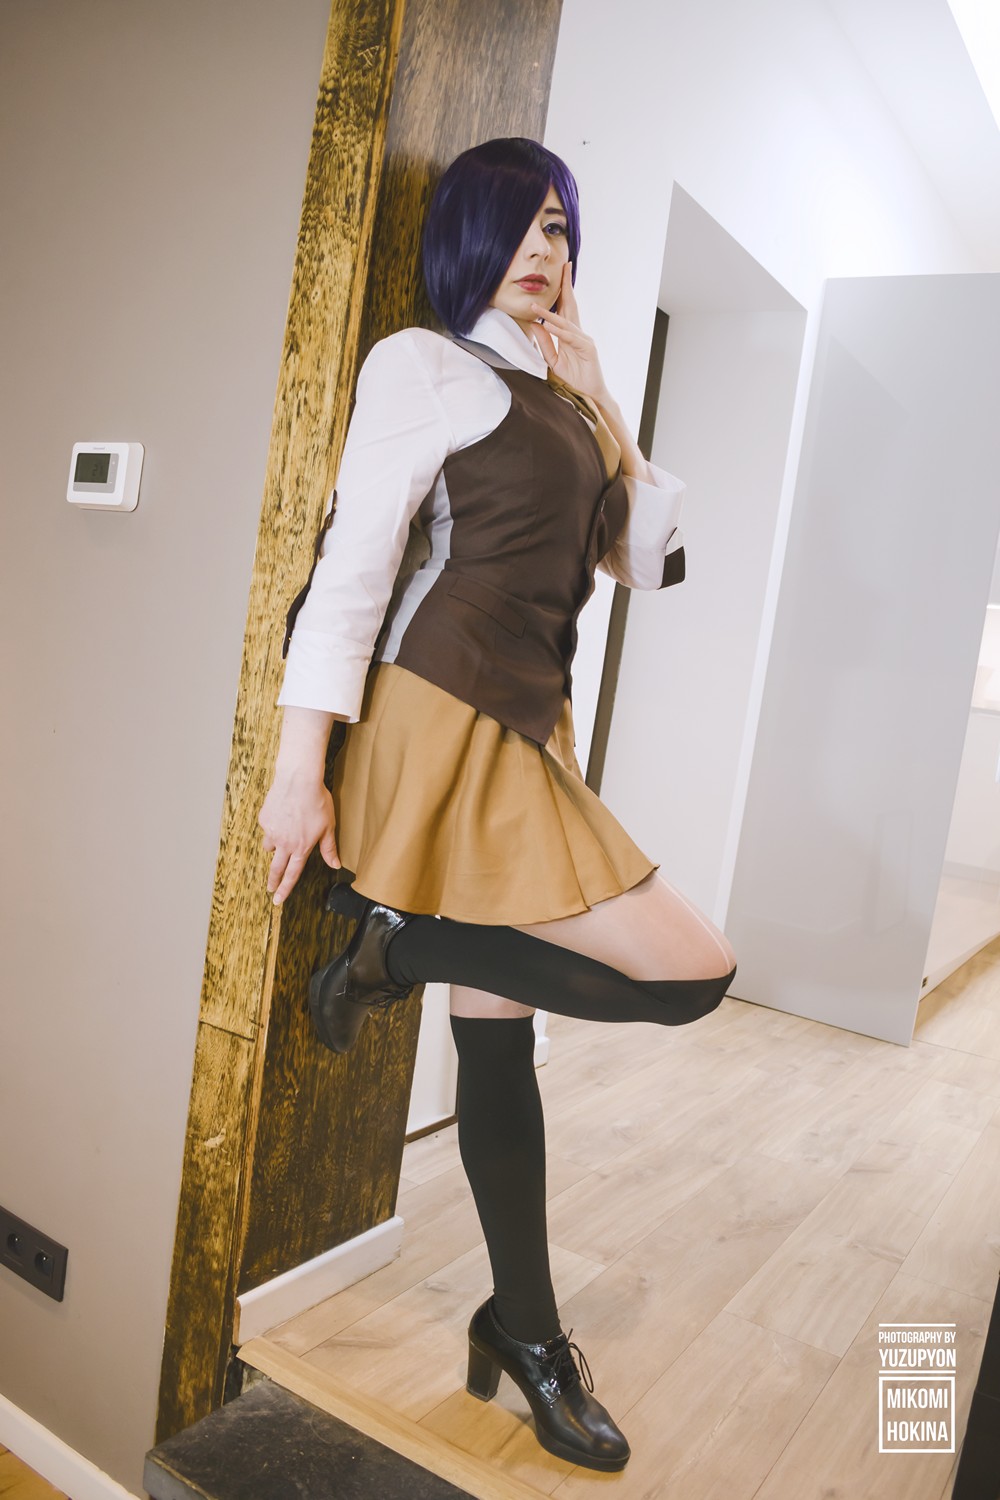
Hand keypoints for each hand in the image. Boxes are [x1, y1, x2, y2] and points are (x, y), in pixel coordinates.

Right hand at [258, 770, 339, 905]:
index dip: (285, 889)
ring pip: (269, 846)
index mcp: (301, 847)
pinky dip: (273, 826)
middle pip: (276, 868)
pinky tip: (282, 815)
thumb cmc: (317, 801)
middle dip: (273, 881)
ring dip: (274, 848)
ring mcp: (272, 832)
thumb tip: (336, 865)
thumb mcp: (328, 826)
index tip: (278, 900)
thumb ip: (329, 847)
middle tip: (269, 889)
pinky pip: (267, 828)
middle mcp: (284, 843)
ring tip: (283, 837)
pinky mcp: (264, 819)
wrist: (298, 780)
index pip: (292, 874)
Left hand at [530, 264, 608, 401]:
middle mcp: (579, 332)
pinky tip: (548, 325)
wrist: (591, 392)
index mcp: (570, 333)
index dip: (561, 291)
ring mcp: (585, 339)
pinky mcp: (588, 349)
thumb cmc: (575, 376)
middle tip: (564, 265)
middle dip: (567, 285)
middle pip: (571, 304)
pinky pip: (570, 338)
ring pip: (566, 322)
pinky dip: (559, 331)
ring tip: (536, 305)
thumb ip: (545, 344)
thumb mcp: (554, 361)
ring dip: (550, 313)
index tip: (555, 275)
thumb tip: (534, 327)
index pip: (564, 308)